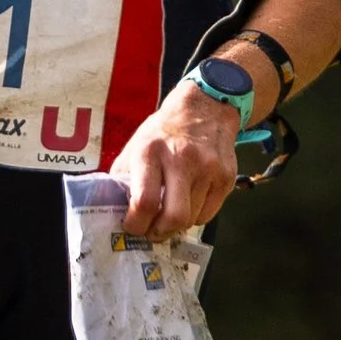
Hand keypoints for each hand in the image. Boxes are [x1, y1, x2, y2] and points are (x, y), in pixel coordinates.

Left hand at [110, 84, 239, 237]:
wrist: (206, 107)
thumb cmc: (165, 131)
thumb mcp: (136, 145)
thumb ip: (124, 177)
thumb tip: (114, 210)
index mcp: (151, 151)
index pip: (144, 202)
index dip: (136, 224)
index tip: (131, 226)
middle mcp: (181, 159)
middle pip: (173, 217)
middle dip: (159, 233)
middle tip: (152, 232)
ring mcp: (208, 169)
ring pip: (192, 219)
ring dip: (177, 225)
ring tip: (169, 215)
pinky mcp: (226, 177)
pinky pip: (209, 214)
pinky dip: (196, 217)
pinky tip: (188, 204)